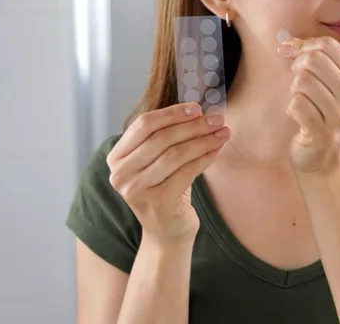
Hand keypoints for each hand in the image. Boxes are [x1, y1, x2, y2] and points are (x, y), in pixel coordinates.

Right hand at [106, 103, 230, 243]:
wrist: (167, 232)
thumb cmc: (165, 189)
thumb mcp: (157, 161)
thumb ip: (166, 136)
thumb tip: (198, 110)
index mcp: (116, 158)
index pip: (144, 125)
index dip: (172, 113)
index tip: (197, 108)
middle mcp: (120, 174)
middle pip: (161, 138)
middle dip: (193, 126)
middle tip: (217, 118)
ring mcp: (136, 190)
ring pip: (175, 154)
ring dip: (203, 140)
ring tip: (223, 132)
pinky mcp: (158, 202)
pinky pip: (187, 172)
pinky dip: (205, 157)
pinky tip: (218, 149)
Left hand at [277, 36, 339, 173]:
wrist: (329, 163)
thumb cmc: (326, 117)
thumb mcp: (331, 86)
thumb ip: (314, 60)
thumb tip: (285, 43)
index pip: (328, 46)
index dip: (304, 45)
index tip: (291, 54)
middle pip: (313, 60)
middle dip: (297, 67)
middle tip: (298, 83)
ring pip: (302, 81)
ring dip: (294, 90)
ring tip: (302, 102)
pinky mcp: (323, 134)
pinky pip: (295, 105)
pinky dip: (291, 108)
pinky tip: (299, 118)